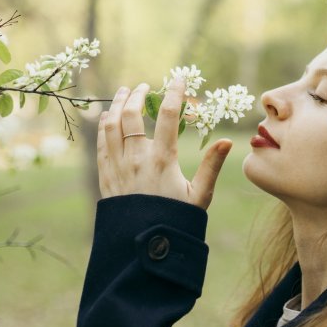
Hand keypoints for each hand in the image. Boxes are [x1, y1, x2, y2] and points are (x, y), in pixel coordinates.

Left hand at [97, 78, 232, 209]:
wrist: (144, 246)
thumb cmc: (176, 221)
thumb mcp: (200, 196)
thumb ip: (212, 166)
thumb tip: (226, 141)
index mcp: (163, 160)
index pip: (169, 116)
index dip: (174, 93)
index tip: (179, 79)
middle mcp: (137, 159)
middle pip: (131, 115)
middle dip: (138, 95)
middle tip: (145, 87)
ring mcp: (118, 167)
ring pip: (111, 125)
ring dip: (117, 105)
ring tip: (124, 93)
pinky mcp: (106, 177)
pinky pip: (100, 144)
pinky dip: (103, 126)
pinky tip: (106, 118)